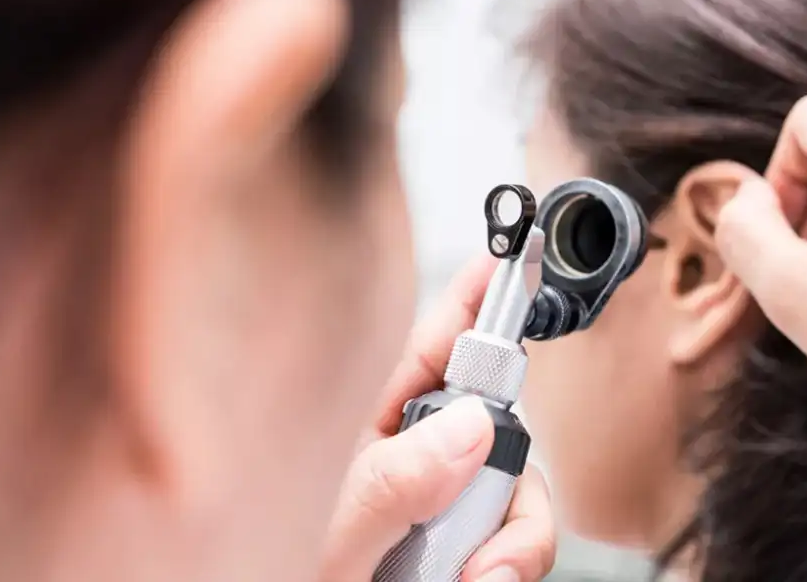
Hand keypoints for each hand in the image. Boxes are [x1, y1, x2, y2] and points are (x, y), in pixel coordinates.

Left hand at [321, 257, 555, 581]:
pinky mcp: (472, 542)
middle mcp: (418, 455)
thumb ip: (396, 480)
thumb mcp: (333, 527)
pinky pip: (523, 535)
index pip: (433, 344)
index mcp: (371, 426)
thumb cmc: (284, 569)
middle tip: (480, 507)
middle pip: (499, 418)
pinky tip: (477, 579)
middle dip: (508, 463)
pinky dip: (514, 563)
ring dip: (513, 534)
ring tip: (474, 573)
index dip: (475, 296)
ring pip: (519, 485)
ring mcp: (448, 500)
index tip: (510, 257)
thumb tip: (470, 427)